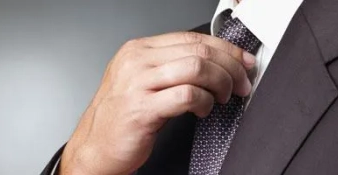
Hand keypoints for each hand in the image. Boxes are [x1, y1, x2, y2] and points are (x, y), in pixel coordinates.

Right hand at [59, 32, 255, 174]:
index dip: (225, 48)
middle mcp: (136, 62)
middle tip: (241, 84)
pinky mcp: (142, 109)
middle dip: (230, 67)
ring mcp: (137, 84)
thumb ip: (172, 66)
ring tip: (222, 97)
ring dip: (220, 83)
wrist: (95, 147)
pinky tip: (203, 110)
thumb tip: (216, 62)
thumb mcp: (142, 81)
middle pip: (198, 50)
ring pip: (196, 68)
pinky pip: (187, 96)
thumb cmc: (121, 117)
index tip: (242, 61)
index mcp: (138, 50)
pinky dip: (204, 102)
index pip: (192, 38)